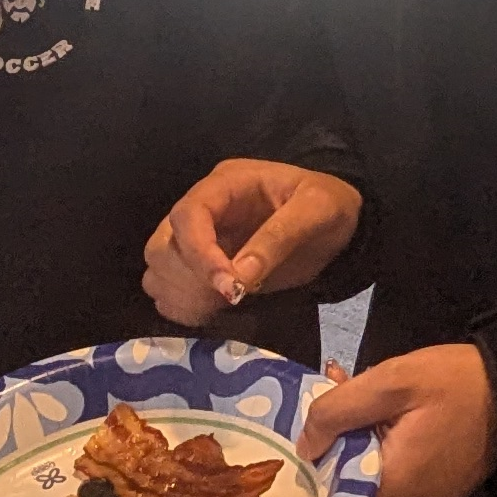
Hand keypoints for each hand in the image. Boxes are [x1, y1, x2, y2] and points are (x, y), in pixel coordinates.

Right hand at [145, 159, 360, 324]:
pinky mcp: (202, 267)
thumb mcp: (315, 211)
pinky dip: (181, 306)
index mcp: (227, 184)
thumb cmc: (329, 206)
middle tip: (226, 298)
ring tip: (218, 307)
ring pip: (158, 268)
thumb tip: (240, 278)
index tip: (228, 287)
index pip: (188, 214)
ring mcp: (199, 238)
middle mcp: (204, 209)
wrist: (338, 223)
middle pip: (161, 243)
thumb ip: (278, 238)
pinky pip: (168, 288)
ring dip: (179, 294)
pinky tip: (210, 313)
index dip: (198, 254)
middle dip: (186, 278)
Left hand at [301, 343, 496, 496]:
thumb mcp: (392, 380)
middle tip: (326, 410)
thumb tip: (304, 445)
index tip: (289, 464)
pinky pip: (386, 493)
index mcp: (392, 495)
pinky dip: (372, 464)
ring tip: (353, 406)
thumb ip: (338, 411)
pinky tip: (376, 424)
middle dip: (327, 460)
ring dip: (349, 458)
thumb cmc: (456, 384)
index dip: (304, 493)